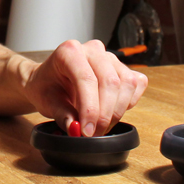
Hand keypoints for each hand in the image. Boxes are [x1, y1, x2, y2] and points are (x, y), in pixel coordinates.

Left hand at [23, 40, 146, 136]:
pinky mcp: (123, 67)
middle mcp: (92, 49)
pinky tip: (113, 111)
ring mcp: (110, 57)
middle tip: (93, 134)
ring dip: (117, 111)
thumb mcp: (46, 102)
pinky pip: (137, 84)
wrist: (49, 81)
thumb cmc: (47, 87)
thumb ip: (62, 114)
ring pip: (127, 83)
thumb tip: (76, 129)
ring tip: (101, 127)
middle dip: (105, 114)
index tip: (86, 131)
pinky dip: (128, 102)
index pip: (86, 79)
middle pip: (110, 82)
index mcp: (69, 51)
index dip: (90, 108)